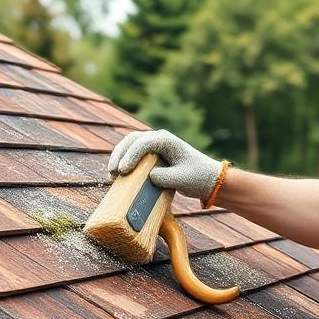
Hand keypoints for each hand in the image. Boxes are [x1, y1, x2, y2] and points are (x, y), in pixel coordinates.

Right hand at [107, 129, 221, 200]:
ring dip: (118, 158)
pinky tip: (117, 175)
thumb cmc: (197, 177)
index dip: (130, 156)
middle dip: (119, 155)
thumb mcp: (182, 180)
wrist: (207, 178)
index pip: (143, 143)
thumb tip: (149, 176)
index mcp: (167, 140)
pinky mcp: (151, 155)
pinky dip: (123, 162)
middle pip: (132, 140)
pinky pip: (133, 154)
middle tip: (112, 172)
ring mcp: (154, 145)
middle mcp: (159, 138)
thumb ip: (165, 178)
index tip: (123, 171)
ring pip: (129, 145)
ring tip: (111, 175)